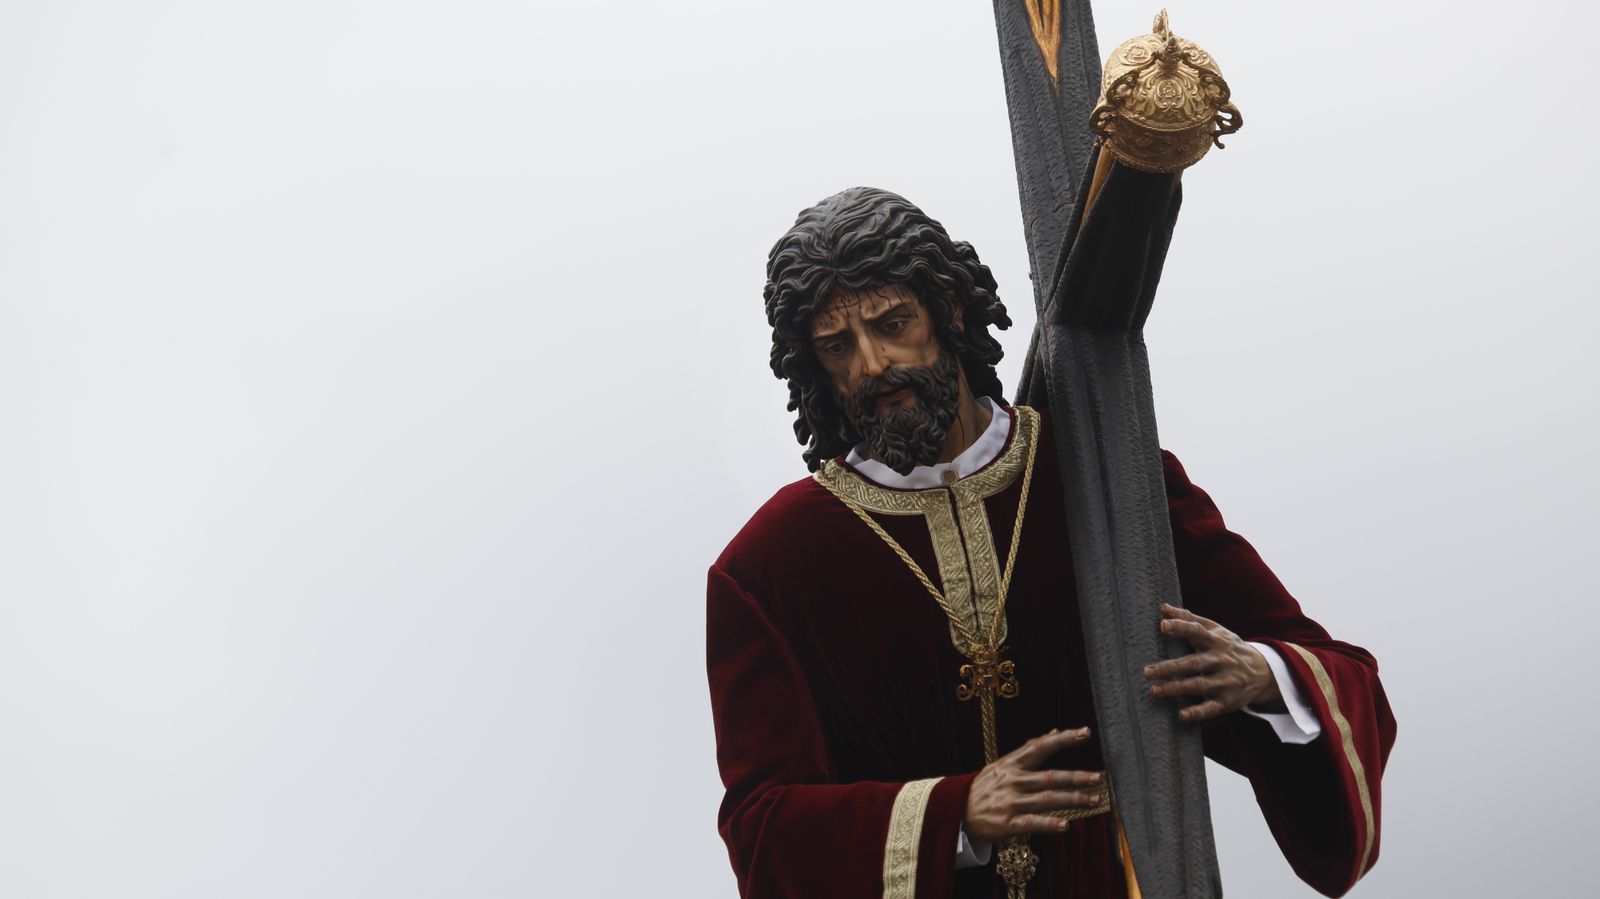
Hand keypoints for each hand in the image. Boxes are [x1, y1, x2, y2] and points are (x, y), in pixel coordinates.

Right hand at [963, 727, 1103, 842]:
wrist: (956, 810)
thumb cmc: (985, 787)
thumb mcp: (1002, 764)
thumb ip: (1029, 750)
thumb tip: (1053, 731)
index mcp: (1011, 764)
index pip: (1040, 747)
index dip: (1062, 739)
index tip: (1084, 732)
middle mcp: (1012, 781)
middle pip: (1049, 777)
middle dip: (1075, 777)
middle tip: (1097, 777)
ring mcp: (1010, 802)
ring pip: (1046, 800)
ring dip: (1071, 800)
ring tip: (1092, 800)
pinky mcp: (1007, 824)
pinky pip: (1032, 823)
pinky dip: (1049, 824)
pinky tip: (1066, 825)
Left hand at [1143, 603, 1280, 722]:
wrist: (1263, 672)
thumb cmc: (1228, 647)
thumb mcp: (1214, 630)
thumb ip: (1189, 619)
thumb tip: (1162, 608)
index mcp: (1216, 641)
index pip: (1197, 632)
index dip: (1180, 627)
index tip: (1162, 625)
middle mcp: (1222, 660)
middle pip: (1194, 663)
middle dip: (1170, 667)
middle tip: (1147, 671)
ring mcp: (1226, 682)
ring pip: (1200, 685)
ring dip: (1176, 689)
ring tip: (1155, 690)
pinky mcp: (1227, 701)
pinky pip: (1211, 708)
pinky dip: (1197, 713)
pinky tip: (1181, 715)